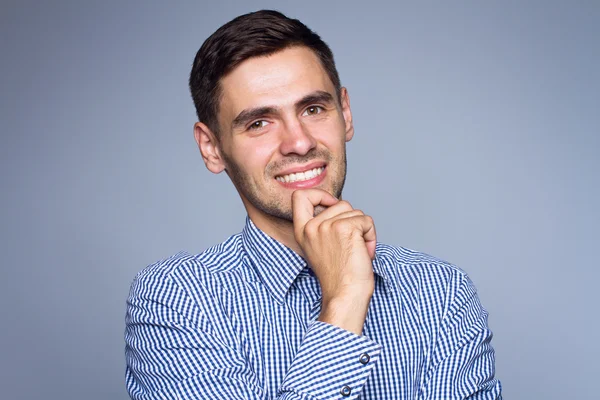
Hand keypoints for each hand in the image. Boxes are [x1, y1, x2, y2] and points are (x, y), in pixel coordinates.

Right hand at [292, 189, 376, 334]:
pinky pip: (367, 221)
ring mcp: (327, 226)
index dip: (319, 194)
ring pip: (356, 212)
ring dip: (363, 231)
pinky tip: (364, 252)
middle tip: (351, 246)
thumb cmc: (339, 276)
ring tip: (357, 251)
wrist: (345, 295)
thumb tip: (339, 205)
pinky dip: (371, 236)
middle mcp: (312, 227)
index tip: (331, 204)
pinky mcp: (345, 228)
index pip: (299, 196)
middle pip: (340, 203)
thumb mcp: (321, 246)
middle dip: (353, 221)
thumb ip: (324, 225)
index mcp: (302, 231)